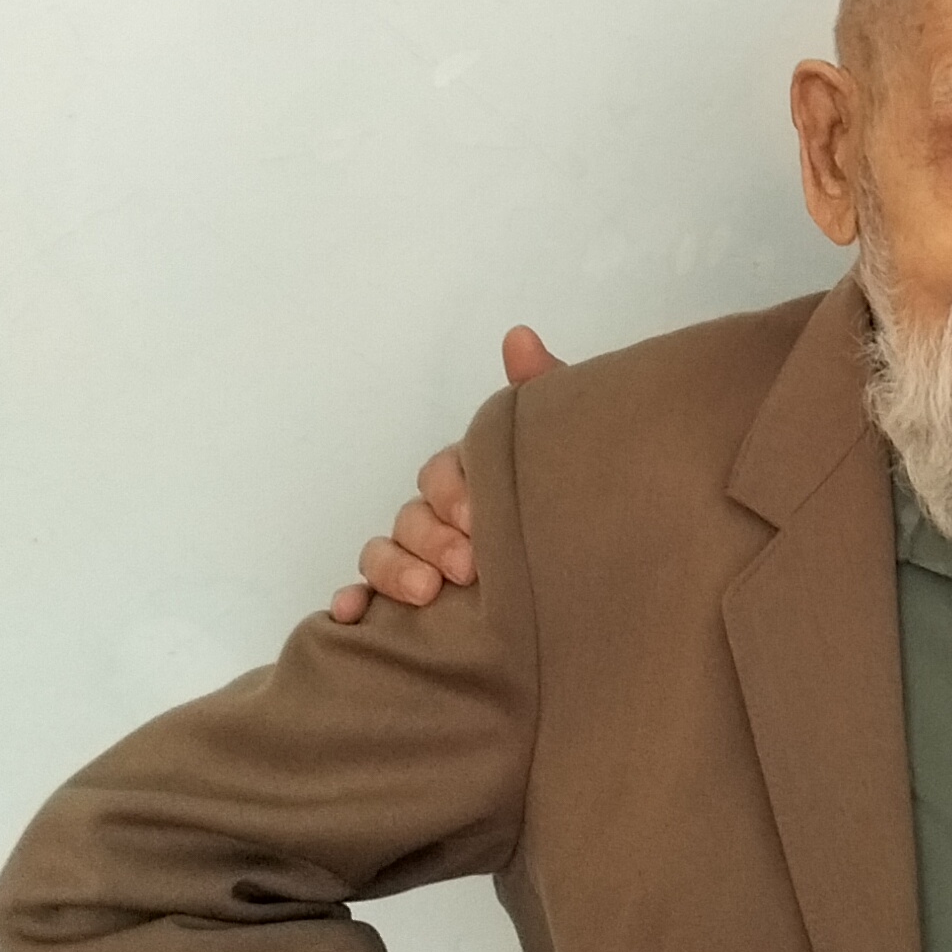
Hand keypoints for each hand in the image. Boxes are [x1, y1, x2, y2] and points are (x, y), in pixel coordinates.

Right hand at [328, 325, 554, 618]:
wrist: (602, 578)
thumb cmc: (572, 497)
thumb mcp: (562, 446)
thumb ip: (540, 392)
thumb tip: (518, 336)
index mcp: (472, 480)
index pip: (442, 473)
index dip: (453, 492)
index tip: (478, 518)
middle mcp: (440, 518)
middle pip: (411, 516)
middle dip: (431, 538)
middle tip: (467, 566)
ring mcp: (421, 560)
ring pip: (383, 553)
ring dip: (392, 568)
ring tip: (424, 592)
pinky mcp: (407, 603)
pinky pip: (365, 600)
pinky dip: (351, 603)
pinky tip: (350, 615)